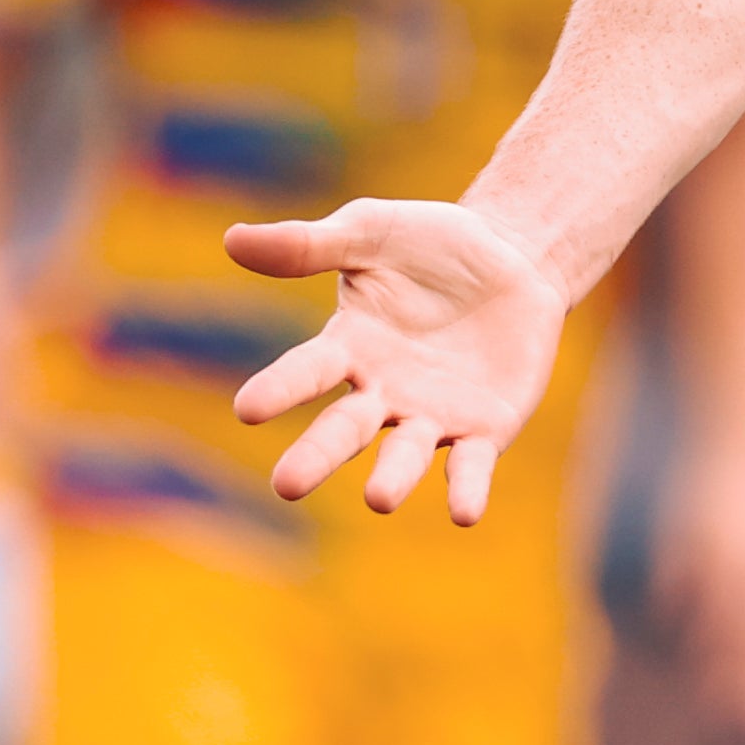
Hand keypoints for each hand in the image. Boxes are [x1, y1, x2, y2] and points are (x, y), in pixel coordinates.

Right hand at [224, 198, 577, 524]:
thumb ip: (309, 245)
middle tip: (286, 486)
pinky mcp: (484, 428)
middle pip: (344, 429)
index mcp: (348, 347)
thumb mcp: (369, 231)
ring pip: (406, 454)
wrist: (511, 257)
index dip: (280, 388)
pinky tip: (465, 513)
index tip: (248, 408)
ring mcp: (432, 415)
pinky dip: (467, 488)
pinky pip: (472, 464)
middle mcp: (381, 392)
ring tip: (379, 498)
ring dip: (394, 477)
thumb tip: (232, 240)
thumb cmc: (428, 244)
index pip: (306, 371)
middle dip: (317, 456)